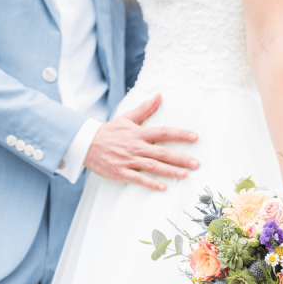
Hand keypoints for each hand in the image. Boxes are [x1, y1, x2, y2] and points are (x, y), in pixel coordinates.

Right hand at [84, 94, 199, 190]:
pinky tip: (163, 187)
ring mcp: (128, 160)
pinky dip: (150, 183)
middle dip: (180, 158)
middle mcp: (136, 147)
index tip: (195, 137)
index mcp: (139, 133)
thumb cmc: (109, 132)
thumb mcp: (127, 118)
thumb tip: (159, 95)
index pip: (164, 132)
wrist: (86, 144)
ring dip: (169, 171)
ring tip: (184, 175)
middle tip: (196, 164)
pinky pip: (138, 179)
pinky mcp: (121, 172)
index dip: (180, 134)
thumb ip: (145, 109)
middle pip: (162, 152)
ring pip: (153, 166)